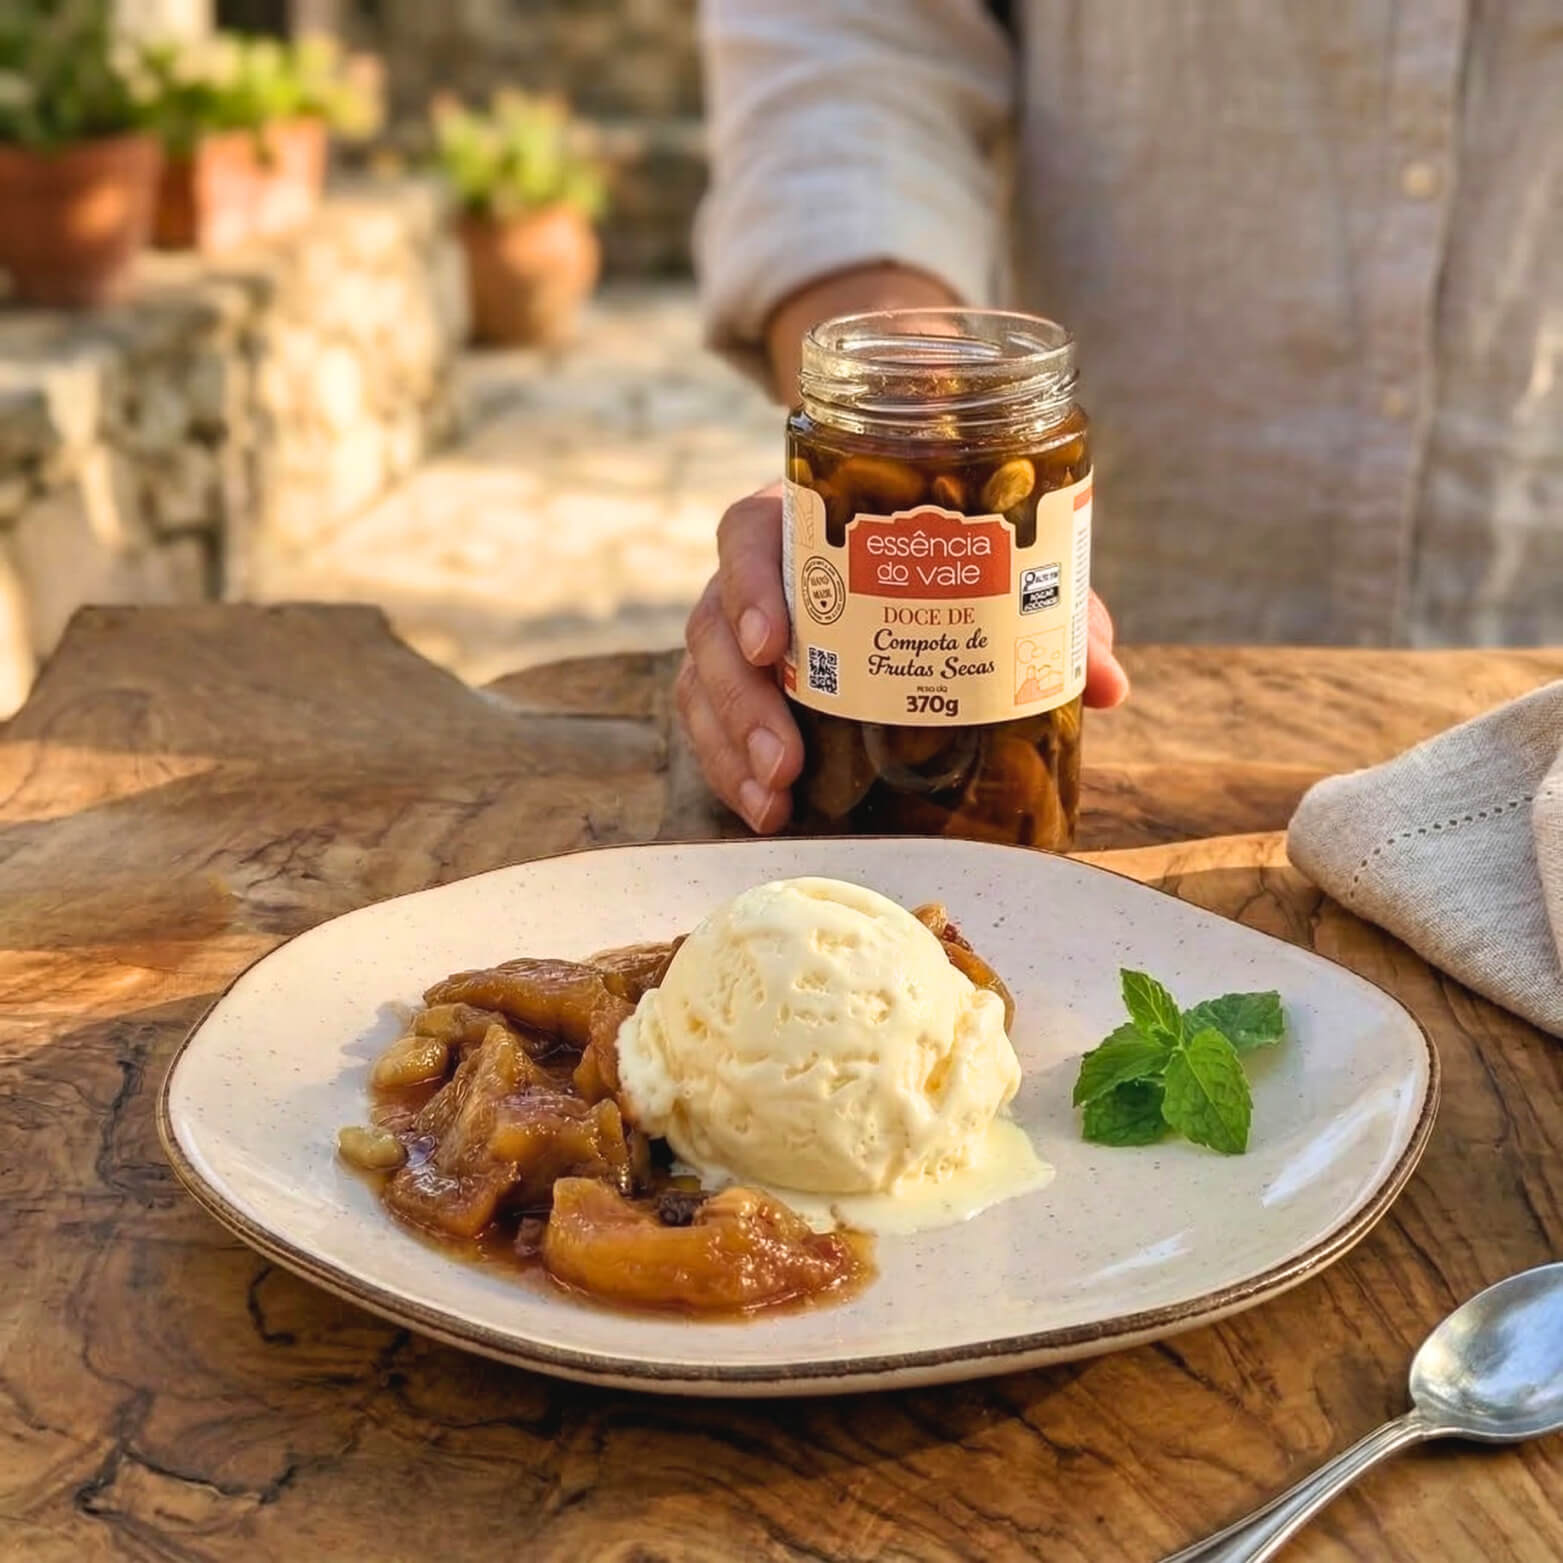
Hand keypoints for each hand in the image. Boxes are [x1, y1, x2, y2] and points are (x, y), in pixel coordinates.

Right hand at [677, 484, 1130, 833]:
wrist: (912, 557)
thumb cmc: (952, 562)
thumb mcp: (1000, 578)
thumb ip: (1048, 618)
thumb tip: (1108, 684)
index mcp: (805, 522)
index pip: (748, 534)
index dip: (748, 586)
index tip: (774, 644)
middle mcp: (760, 576)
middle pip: (712, 626)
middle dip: (741, 702)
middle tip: (786, 763)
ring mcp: (738, 633)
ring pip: (701, 684)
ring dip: (731, 748)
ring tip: (774, 802)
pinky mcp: (735, 686)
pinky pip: (709, 725)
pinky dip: (729, 770)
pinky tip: (764, 811)